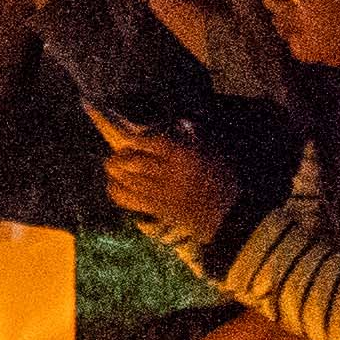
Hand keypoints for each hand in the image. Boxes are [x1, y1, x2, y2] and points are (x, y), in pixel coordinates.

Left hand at [98, 119, 228, 244]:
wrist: (227, 214)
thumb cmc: (222, 181)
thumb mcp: (212, 155)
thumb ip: (194, 140)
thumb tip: (180, 125)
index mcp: (185, 157)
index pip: (154, 144)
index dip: (136, 141)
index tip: (127, 139)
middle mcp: (170, 174)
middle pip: (134, 163)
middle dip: (119, 159)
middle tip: (113, 157)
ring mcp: (162, 193)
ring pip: (128, 181)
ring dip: (115, 174)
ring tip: (111, 168)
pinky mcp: (157, 209)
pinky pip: (129, 200)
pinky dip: (117, 192)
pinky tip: (114, 186)